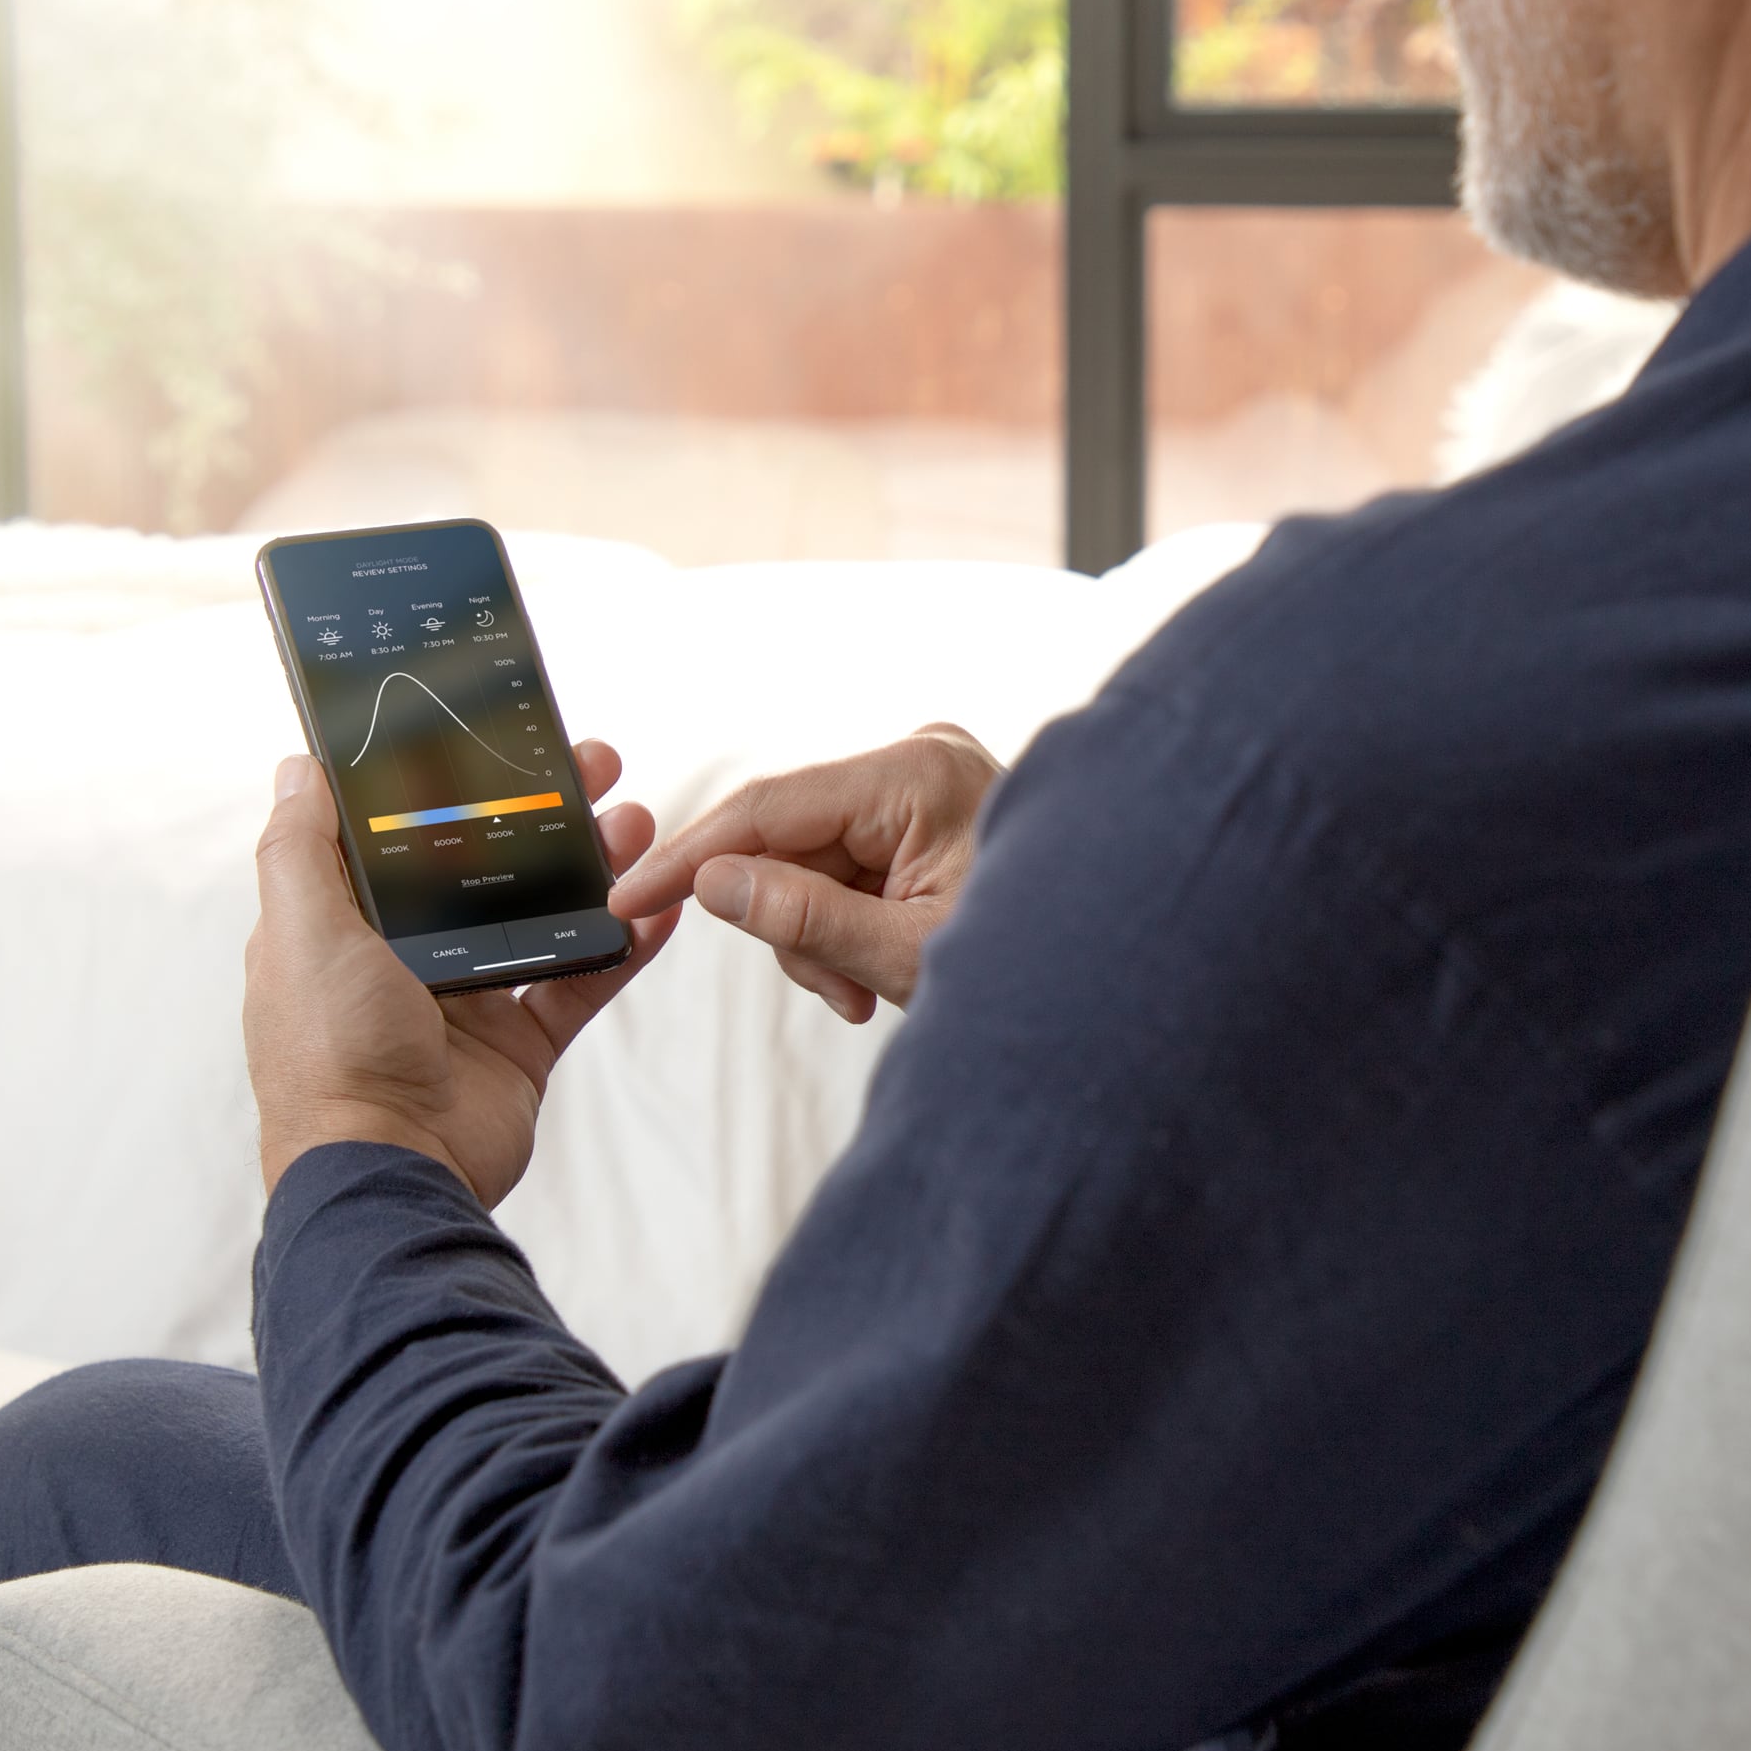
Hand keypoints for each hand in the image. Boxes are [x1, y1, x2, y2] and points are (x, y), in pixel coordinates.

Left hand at [244, 743, 679, 1202]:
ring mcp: (469, 1001)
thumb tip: (299, 767)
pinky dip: (624, 945)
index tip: (502, 735)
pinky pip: (581, 982)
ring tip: (638, 821)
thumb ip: (301, 847)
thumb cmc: (330, 1053)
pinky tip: (661, 907)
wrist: (392, 1172)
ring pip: (543, 912)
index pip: (407, 832)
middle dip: (545, 810)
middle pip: (488, 862)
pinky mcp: (519, 1045)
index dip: (454, 782)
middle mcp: (407, 956)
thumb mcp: (300, 932)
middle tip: (597, 763)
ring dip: (595, 865)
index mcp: (348, 924)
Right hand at [610, 724, 1001, 1021]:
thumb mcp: (906, 955)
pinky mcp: (925, 806)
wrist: (1119, 968)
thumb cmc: (1034, 962)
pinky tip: (880, 967)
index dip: (691, 856)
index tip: (630, 896)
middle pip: (785, 837)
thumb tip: (712, 885)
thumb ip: (804, 919)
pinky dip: (846, 922)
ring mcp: (923, 778)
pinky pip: (846, 862)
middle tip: (843, 993)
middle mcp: (917, 757)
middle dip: (792, 923)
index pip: (767, 807)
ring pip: (809, 859)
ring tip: (871, 990)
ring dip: (820, 935)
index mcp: (916, 774)